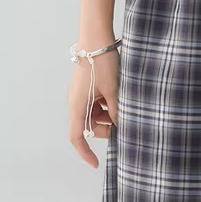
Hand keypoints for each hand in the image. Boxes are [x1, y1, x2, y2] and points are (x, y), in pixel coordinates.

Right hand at [67, 43, 120, 168]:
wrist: (96, 37)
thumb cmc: (101, 63)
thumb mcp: (113, 90)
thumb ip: (116, 110)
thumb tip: (121, 126)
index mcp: (77, 106)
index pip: (76, 137)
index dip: (85, 153)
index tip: (96, 164)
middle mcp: (76, 102)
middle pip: (89, 126)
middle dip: (106, 128)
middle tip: (123, 122)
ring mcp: (82, 93)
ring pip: (95, 114)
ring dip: (108, 114)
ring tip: (123, 104)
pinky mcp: (88, 86)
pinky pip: (97, 102)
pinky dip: (107, 103)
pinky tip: (119, 96)